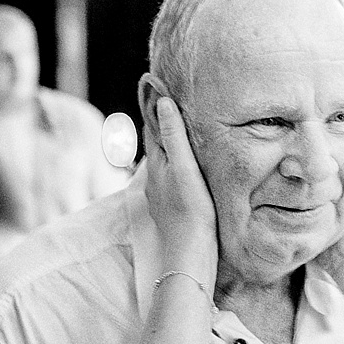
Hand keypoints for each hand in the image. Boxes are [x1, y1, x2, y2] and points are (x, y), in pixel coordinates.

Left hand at [145, 97, 217, 284]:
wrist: (189, 256)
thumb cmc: (191, 212)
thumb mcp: (184, 169)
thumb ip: (174, 136)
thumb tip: (164, 102)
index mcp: (157, 165)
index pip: (153, 128)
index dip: (157, 108)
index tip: (160, 87)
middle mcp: (154, 179)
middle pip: (157, 145)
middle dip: (163, 126)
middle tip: (172, 104)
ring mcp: (161, 196)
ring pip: (163, 163)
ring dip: (170, 147)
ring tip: (181, 133)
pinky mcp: (171, 210)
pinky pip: (171, 179)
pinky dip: (176, 167)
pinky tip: (185, 170)